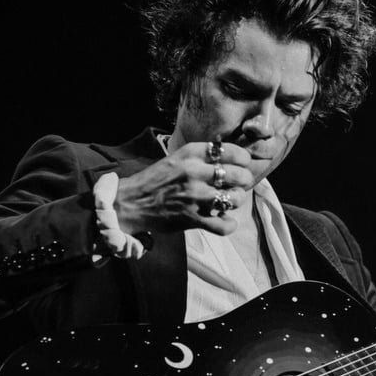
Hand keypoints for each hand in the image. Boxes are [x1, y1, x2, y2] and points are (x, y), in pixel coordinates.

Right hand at [114, 141, 254, 236]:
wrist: (131, 202)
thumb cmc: (156, 179)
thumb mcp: (177, 159)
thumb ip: (201, 158)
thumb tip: (231, 159)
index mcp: (190, 155)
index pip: (229, 151)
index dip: (243, 158)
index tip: (243, 163)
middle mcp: (194, 173)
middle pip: (237, 175)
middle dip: (244, 180)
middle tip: (240, 183)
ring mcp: (194, 196)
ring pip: (234, 199)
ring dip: (237, 200)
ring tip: (231, 200)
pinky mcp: (192, 218)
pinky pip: (223, 225)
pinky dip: (229, 225)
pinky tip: (226, 220)